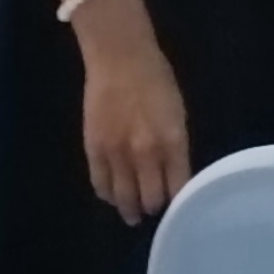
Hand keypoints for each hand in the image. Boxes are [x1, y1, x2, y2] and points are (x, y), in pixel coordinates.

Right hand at [77, 20, 192, 226]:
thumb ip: (176, 147)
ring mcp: (117, 153)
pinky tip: (114, 197)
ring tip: (133, 213)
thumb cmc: (157, 80)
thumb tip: (173, 174)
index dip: (179, 202)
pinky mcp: (93, 150)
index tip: (179, 206)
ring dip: (129, 208)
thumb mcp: (179, 114)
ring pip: (123, 197)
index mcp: (174, 142)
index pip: (178, 187)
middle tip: (153, 209)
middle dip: (153, 207)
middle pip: (150, 198)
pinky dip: (108, 195)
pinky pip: (100, 184)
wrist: (120, 60)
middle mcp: (146, 153)